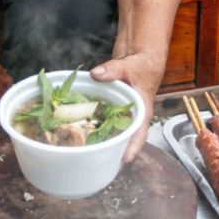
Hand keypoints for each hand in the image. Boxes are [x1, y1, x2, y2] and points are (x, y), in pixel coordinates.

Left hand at [91, 48, 166, 162]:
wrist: (142, 58)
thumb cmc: (142, 65)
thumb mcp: (129, 65)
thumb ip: (113, 70)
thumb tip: (96, 74)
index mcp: (141, 111)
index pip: (139, 134)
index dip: (132, 148)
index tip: (123, 160)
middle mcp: (132, 116)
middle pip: (124, 138)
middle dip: (111, 150)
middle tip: (94, 160)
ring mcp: (122, 114)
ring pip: (111, 131)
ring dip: (99, 138)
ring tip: (82, 149)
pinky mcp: (112, 109)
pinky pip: (102, 120)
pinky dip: (91, 123)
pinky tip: (76, 128)